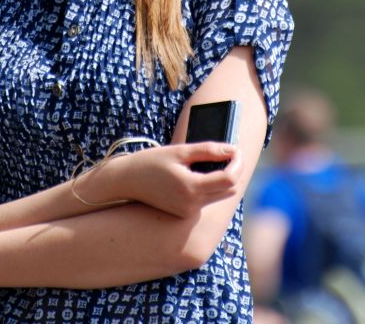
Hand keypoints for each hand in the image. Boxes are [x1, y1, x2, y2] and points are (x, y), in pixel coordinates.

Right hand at [82, 142, 242, 217]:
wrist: (127, 181)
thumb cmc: (151, 162)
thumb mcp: (180, 151)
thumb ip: (208, 150)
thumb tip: (232, 149)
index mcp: (191, 188)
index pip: (229, 179)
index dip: (237, 163)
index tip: (235, 150)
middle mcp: (192, 205)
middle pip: (229, 189)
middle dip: (233, 170)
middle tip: (229, 152)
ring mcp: (188, 212)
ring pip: (220, 195)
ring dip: (223, 178)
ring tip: (216, 160)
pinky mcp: (184, 213)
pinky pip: (207, 199)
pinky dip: (211, 186)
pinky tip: (202, 172)